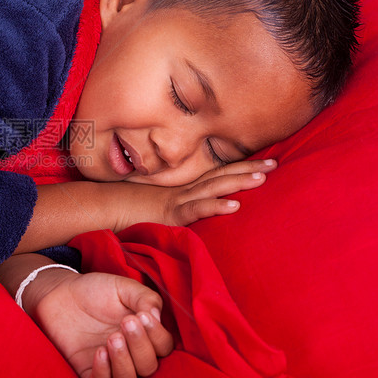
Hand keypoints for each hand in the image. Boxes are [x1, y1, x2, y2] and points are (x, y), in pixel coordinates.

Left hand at [26, 269, 173, 377]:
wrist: (61, 292)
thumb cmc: (95, 290)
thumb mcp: (123, 287)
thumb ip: (145, 298)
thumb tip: (156, 316)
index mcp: (144, 334)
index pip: (163, 347)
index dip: (157, 335)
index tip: (142, 316)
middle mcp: (131, 353)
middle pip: (149, 367)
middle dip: (140, 347)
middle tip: (125, 323)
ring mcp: (110, 365)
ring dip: (124, 363)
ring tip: (112, 338)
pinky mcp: (88, 371)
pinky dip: (103, 373)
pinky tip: (99, 352)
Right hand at [114, 158, 277, 228]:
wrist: (102, 208)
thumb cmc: (128, 210)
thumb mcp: (158, 207)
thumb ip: (177, 208)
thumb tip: (195, 212)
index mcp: (185, 189)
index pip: (218, 175)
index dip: (241, 167)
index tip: (267, 162)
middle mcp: (185, 190)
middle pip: (221, 176)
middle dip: (249, 169)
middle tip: (275, 164)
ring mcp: (178, 200)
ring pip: (213, 188)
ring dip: (238, 181)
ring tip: (262, 178)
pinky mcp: (170, 215)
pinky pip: (196, 210)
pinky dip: (215, 206)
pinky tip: (234, 206)